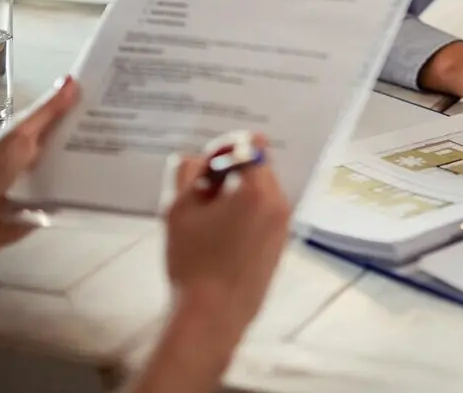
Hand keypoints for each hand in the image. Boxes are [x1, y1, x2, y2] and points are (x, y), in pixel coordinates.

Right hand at [166, 136, 291, 339]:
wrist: (213, 316)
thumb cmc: (194, 261)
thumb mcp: (180, 210)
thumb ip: (188, 174)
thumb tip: (196, 160)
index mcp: (258, 191)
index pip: (252, 146)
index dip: (227, 148)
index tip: (207, 164)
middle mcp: (279, 205)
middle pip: (260, 169)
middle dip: (233, 170)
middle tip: (204, 188)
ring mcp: (283, 227)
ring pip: (263, 193)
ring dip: (240, 192)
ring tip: (209, 214)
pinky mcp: (280, 247)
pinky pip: (266, 216)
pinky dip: (247, 213)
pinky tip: (222, 235)